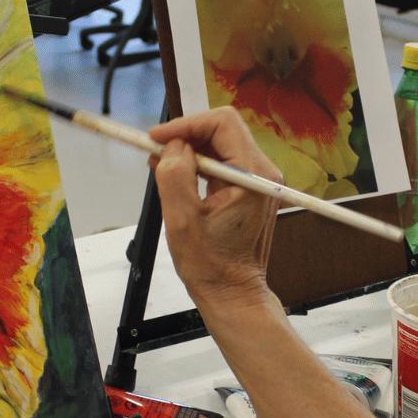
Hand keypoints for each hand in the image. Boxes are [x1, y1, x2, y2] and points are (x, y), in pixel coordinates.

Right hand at [150, 108, 281, 310]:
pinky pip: (222, 163)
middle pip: (222, 130)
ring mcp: (259, 181)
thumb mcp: (182, 220)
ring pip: (220, 145)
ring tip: (159, 165)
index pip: (222, 123)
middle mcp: (263, 173)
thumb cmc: (210, 265)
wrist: (232, 293)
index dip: (186, 124)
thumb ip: (175, 175)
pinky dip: (197, 164)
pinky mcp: (250, 190)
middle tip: (154, 152)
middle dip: (185, 136)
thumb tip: (173, 145)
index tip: (156, 138)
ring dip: (189, 151)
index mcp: (253, 176)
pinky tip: (176, 176)